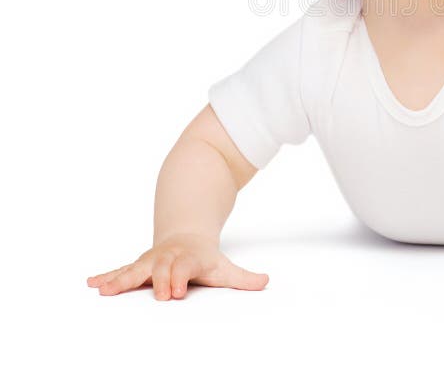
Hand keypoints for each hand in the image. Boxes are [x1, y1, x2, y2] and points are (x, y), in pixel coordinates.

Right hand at [86, 233, 268, 300]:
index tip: (176, 292)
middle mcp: (167, 257)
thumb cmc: (203, 257)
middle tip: (156, 295)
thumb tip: (266, 282)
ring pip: (135, 268)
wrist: (185, 235)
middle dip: (157, 280)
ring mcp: (150, 260)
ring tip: (104, 290)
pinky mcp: (137, 266)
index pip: (184, 267)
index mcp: (188, 258)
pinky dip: (107, 277)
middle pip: (160, 268)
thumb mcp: (224, 267)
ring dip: (120, 279)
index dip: (179, 278)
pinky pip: (120, 271)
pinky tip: (91, 284)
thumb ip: (243, 278)